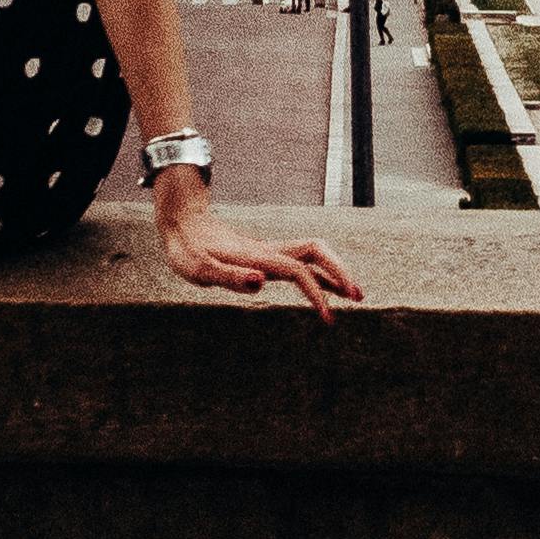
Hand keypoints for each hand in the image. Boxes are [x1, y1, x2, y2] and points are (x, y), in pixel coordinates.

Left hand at [151, 176, 361, 314]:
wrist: (181, 219)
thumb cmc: (187, 248)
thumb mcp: (198, 269)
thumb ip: (228, 276)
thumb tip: (260, 283)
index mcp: (257, 257)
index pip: (298, 272)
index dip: (317, 293)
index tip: (329, 319)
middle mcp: (268, 251)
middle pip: (316, 252)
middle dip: (339, 271)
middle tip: (358, 297)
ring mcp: (268, 251)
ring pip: (311, 253)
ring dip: (334, 269)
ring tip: (352, 293)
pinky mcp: (264, 254)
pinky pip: (299, 259)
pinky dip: (319, 271)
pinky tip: (323, 286)